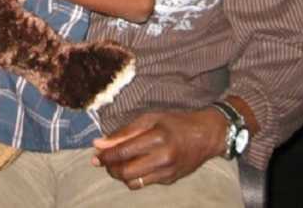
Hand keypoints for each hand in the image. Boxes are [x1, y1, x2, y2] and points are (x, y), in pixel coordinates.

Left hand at [92, 109, 226, 188]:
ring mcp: (167, 171)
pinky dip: (134, 177)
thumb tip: (99, 143)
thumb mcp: (151, 118)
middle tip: (104, 161)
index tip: (95, 155)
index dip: (106, 155)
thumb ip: (125, 132)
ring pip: (133, 182)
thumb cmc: (176, 123)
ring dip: (120, 175)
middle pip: (126, 171)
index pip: (123, 151)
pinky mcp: (170, 180)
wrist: (206, 135)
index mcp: (157, 137)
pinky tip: (133, 166)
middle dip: (110, 168)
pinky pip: (144, 183)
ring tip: (117, 165)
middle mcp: (163, 157)